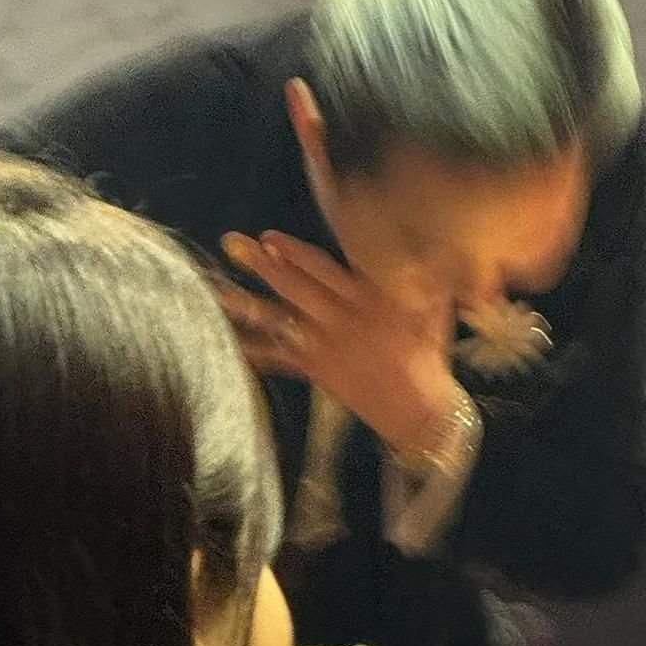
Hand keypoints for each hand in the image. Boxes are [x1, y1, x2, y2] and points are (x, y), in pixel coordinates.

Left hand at [217, 229, 457, 453]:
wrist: (419, 411)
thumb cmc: (427, 352)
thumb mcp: (430, 306)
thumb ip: (422, 272)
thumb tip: (422, 240)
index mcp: (370, 300)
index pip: (326, 268)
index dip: (294, 251)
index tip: (269, 235)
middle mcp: (342, 320)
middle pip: (294, 287)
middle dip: (262, 264)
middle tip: (231, 243)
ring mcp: (324, 346)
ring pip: (279, 320)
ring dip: (245, 301)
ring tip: (214, 287)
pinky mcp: (315, 369)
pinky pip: (277, 357)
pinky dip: (251, 348)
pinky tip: (224, 338)